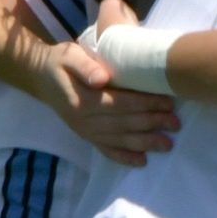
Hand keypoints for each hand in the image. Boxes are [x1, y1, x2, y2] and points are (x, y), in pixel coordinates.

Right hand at [39, 35, 177, 167]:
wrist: (40, 76)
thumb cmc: (62, 62)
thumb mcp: (71, 56)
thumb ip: (86, 66)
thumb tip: (102, 78)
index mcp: (82, 99)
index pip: (120, 103)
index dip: (145, 104)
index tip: (168, 103)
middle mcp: (83, 120)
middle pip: (123, 124)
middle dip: (152, 124)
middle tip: (176, 124)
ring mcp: (84, 130)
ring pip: (117, 140)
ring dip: (144, 143)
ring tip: (167, 145)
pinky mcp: (85, 136)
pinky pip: (104, 150)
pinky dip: (123, 157)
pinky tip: (141, 162)